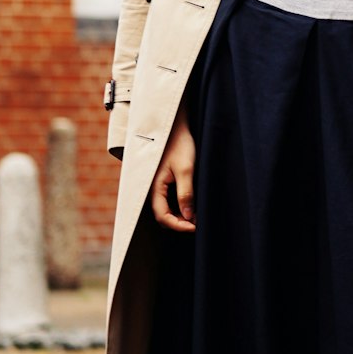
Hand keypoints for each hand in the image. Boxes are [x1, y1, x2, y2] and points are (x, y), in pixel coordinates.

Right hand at [151, 108, 196, 231]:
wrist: (175, 126)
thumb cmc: (179, 145)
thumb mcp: (185, 169)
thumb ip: (186, 193)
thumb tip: (188, 216)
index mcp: (154, 187)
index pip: (162, 216)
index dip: (178, 225)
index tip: (195, 226)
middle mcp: (153, 189)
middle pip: (163, 216)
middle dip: (179, 223)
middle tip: (198, 224)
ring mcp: (159, 186)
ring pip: (166, 209)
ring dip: (180, 216)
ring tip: (197, 217)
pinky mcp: (165, 182)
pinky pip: (170, 201)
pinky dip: (180, 207)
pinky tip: (193, 206)